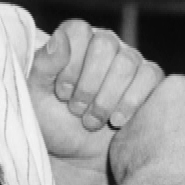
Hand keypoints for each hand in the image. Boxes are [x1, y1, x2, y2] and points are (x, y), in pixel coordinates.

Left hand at [28, 20, 162, 162]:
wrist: (76, 153)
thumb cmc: (52, 121)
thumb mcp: (36, 95)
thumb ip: (43, 65)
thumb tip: (60, 38)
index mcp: (75, 41)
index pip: (79, 30)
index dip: (69, 63)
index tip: (61, 92)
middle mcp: (104, 44)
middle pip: (105, 44)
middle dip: (88, 84)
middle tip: (76, 109)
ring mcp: (129, 60)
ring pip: (127, 62)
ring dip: (106, 98)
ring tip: (91, 121)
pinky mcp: (148, 79)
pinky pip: (149, 76)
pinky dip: (131, 101)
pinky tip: (116, 120)